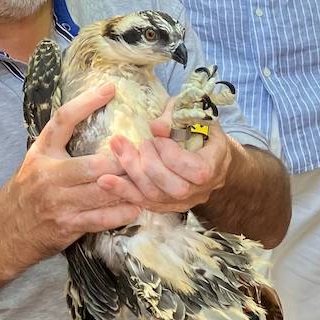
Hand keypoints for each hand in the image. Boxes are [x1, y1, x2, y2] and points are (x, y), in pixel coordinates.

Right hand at [0, 84, 141, 268]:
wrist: (0, 237)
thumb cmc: (24, 196)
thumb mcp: (34, 164)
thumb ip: (58, 148)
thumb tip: (93, 128)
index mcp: (41, 153)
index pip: (63, 120)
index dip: (86, 102)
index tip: (109, 88)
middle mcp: (48, 176)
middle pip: (94, 164)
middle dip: (123, 160)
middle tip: (145, 152)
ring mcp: (57, 202)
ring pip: (101, 191)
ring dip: (128, 186)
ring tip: (148, 178)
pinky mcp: (65, 226)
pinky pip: (100, 219)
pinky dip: (120, 213)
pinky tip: (136, 207)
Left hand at [96, 99, 231, 212]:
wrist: (208, 154)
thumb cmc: (200, 128)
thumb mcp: (193, 114)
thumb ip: (176, 118)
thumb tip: (155, 127)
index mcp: (214, 165)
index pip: (196, 171)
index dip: (173, 155)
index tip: (158, 136)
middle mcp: (201, 189)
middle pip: (174, 188)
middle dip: (149, 165)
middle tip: (137, 143)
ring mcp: (183, 201)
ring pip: (155, 198)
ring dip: (131, 174)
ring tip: (117, 148)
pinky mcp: (165, 205)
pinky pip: (143, 203)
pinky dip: (123, 191)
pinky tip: (104, 179)